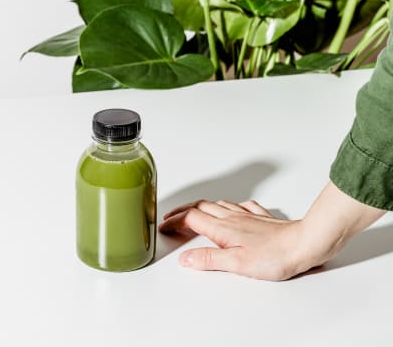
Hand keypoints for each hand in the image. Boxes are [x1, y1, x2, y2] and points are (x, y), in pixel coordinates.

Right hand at [159, 181, 384, 280]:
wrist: (304, 244)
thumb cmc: (275, 255)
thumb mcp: (237, 263)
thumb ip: (209, 259)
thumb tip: (186, 258)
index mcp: (223, 228)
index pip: (191, 219)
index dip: (175, 221)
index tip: (164, 226)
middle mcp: (232, 218)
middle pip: (200, 207)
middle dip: (183, 211)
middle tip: (172, 216)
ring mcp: (246, 215)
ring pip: (217, 204)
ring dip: (201, 206)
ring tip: (194, 211)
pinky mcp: (260, 218)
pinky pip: (240, 205)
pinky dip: (228, 205)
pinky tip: (231, 209)